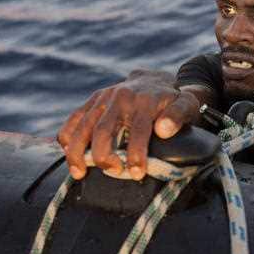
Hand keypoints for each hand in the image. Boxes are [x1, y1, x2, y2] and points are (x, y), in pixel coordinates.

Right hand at [57, 70, 200, 180]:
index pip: (139, 129)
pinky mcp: (93, 100)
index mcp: (145, 100)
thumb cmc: (172, 100)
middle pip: (104, 129)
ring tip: (79, 173)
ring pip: (83, 124)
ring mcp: (103, 97)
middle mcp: (120, 96)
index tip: (137, 173)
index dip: (136, 153)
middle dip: (104, 155)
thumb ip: (178, 115)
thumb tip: (163, 130)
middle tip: (113, 172)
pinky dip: (66, 135)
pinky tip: (67, 153)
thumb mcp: (186, 104)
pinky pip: (74, 118)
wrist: (155, 80)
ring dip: (77, 150)